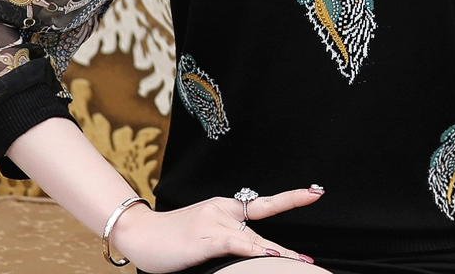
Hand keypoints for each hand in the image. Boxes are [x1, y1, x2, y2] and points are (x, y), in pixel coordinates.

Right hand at [112, 186, 324, 272]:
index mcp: (225, 209)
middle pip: (263, 222)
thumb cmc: (171, 240)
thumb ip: (229, 241)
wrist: (140, 233)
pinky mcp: (206, 238)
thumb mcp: (204, 236)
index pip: (263, 204)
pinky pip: (236, 244)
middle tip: (314, 217)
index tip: (314, 192)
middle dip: (289, 223)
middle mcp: (223, 211)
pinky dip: (254, 251)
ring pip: (254, 239)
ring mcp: (215, 222)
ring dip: (279, 253)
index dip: (290, 197)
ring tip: (301, 262)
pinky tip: (270, 256)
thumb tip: (255, 255)